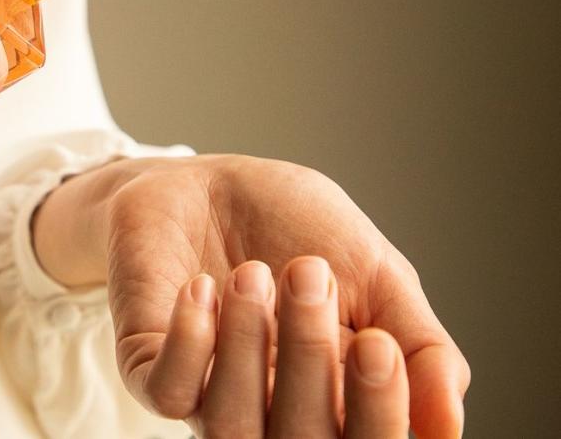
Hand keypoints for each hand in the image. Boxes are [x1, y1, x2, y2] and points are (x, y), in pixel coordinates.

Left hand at [31, 155, 469, 437]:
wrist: (209, 180)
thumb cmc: (297, 228)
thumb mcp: (379, 277)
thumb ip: (423, 348)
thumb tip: (446, 427)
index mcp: (337, 400)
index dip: (377, 413)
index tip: (377, 342)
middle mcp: (272, 411)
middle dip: (311, 359)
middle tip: (311, 273)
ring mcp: (207, 392)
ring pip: (229, 425)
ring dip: (246, 345)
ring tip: (252, 271)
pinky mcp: (148, 363)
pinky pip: (168, 391)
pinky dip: (190, 343)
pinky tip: (201, 288)